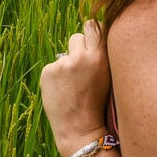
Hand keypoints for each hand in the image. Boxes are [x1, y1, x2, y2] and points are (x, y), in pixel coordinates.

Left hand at [40, 19, 111, 156]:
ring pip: (64, 53)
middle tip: (83, 67)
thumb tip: (95, 31)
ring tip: (73, 85)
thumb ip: (102, 56)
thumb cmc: (98, 106)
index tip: (93, 40)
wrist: (80, 130)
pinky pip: (53, 66)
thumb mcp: (109, 78)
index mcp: (100, 57)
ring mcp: (62, 64)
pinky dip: (56, 76)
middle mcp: (80, 57)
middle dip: (79, 48)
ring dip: (68, 63)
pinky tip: (63, 91)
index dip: (93, 32)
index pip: (94, 26)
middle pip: (77, 36)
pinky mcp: (48, 72)